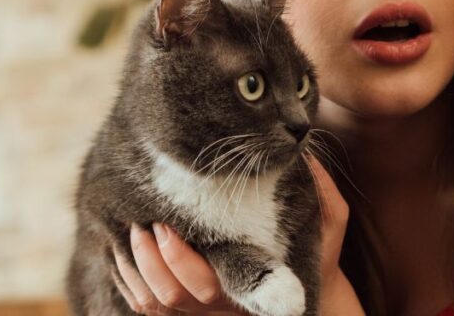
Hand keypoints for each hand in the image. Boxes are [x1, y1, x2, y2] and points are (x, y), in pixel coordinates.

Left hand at [109, 156, 363, 314]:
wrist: (308, 289)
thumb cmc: (317, 250)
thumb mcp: (329, 221)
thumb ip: (321, 192)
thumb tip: (302, 153)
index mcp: (249, 288)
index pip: (201, 285)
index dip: (177, 259)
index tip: (165, 225)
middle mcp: (220, 307)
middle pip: (170, 296)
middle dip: (151, 259)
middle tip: (146, 222)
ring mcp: (201, 312)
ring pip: (152, 303)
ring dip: (135, 267)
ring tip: (132, 229)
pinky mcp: (186, 309)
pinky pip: (145, 305)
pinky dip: (130, 278)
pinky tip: (124, 247)